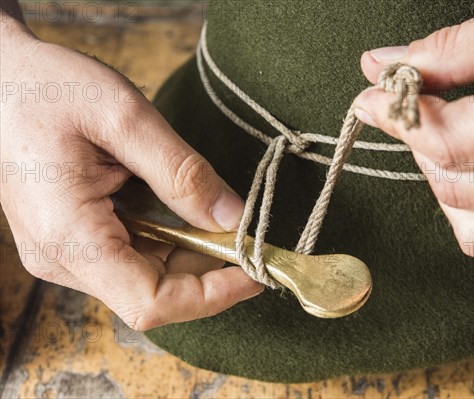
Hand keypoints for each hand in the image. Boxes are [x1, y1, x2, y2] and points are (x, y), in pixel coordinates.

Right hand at [1, 18, 262, 329]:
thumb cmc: (46, 88)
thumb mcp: (123, 117)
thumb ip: (182, 173)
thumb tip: (233, 218)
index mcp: (69, 237)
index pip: (152, 302)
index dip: (212, 296)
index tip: (256, 272)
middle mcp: (63, 258)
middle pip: (154, 294)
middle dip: (210, 271)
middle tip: (249, 236)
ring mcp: (66, 253)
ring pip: (147, 279)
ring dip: (193, 256)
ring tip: (223, 221)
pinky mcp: (73, 240)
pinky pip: (133, 258)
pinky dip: (171, 243)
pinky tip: (188, 214)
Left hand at [353, 1, 473, 278]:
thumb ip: (459, 49)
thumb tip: (384, 65)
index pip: (445, 141)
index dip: (397, 117)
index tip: (374, 96)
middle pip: (451, 187)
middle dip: (422, 145)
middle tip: (426, 110)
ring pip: (472, 231)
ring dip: (448, 187)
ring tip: (464, 144)